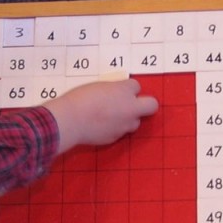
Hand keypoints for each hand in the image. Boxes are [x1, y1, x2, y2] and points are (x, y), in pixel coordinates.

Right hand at [43, 79, 158, 152]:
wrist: (70, 120)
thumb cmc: (79, 99)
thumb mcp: (97, 86)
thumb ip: (111, 90)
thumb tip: (115, 94)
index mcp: (124, 90)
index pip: (136, 86)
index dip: (127, 88)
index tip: (119, 90)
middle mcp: (129, 107)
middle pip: (152, 105)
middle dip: (145, 104)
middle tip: (133, 105)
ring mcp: (125, 124)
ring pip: (136, 122)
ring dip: (128, 119)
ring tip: (112, 117)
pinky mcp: (116, 137)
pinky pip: (121, 131)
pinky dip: (114, 128)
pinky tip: (101, 126)